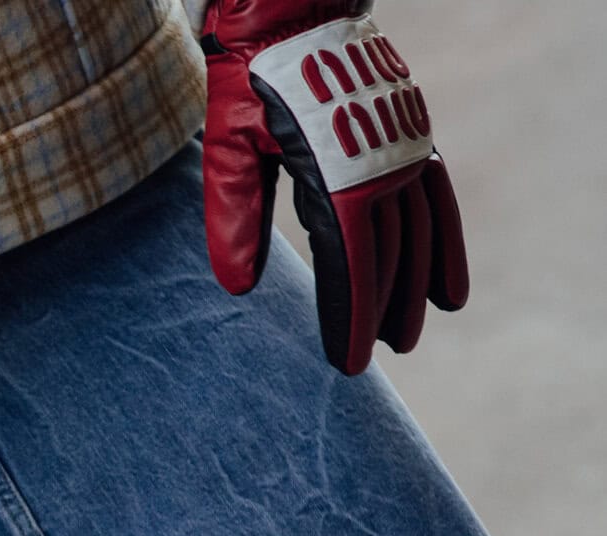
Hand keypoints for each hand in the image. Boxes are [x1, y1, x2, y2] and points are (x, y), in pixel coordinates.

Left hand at [200, 0, 467, 373]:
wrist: (294, 14)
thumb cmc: (251, 83)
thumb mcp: (229, 147)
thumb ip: (234, 216)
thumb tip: (238, 288)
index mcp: (333, 172)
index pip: (348, 261)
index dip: (348, 314)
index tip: (346, 361)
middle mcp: (379, 164)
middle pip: (389, 253)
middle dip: (383, 309)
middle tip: (379, 355)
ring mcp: (401, 148)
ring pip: (418, 232)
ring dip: (415, 287)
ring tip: (408, 335)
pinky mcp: (411, 137)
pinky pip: (436, 202)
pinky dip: (444, 245)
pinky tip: (446, 290)